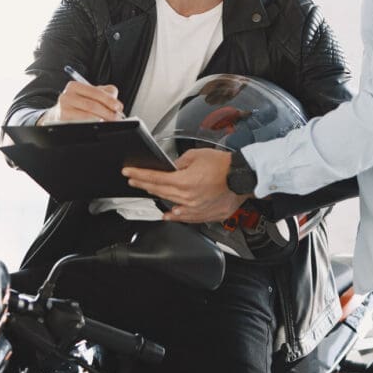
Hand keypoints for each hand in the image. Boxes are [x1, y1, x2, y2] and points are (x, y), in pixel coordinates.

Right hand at [38, 81, 123, 124]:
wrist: (60, 114)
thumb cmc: (79, 103)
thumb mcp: (91, 94)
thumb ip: (106, 94)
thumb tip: (116, 104)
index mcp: (74, 86)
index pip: (95, 92)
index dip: (109, 100)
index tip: (118, 107)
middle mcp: (66, 95)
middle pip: (92, 105)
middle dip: (108, 112)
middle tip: (117, 117)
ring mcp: (63, 108)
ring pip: (88, 115)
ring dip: (103, 119)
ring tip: (111, 121)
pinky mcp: (63, 119)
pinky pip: (82, 123)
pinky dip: (93, 124)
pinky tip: (100, 124)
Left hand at [123, 148, 247, 222]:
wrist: (244, 177)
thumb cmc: (224, 165)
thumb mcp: (197, 155)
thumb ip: (180, 162)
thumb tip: (171, 167)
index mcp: (184, 182)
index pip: (155, 179)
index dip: (139, 175)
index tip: (129, 174)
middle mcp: (188, 198)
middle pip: (159, 191)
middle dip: (144, 184)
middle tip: (133, 180)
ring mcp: (196, 209)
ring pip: (170, 204)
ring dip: (157, 197)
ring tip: (146, 191)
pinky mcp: (205, 214)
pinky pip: (186, 217)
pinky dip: (175, 215)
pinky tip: (169, 214)